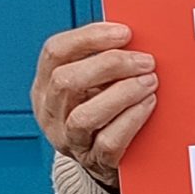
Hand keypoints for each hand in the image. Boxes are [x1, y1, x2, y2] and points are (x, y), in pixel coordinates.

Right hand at [32, 20, 157, 189]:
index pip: (55, 52)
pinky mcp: (92, 161)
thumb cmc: (102, 110)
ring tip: (149, 83)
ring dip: (122, 94)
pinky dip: (131, 120)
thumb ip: (103, 60)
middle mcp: (50, 112)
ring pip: (84, 116)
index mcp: (45, 85)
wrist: (102, 161)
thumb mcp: (92, 83)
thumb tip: (133, 34)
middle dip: (110, 65)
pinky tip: (148, 104)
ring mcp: (68, 139)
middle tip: (145, 61)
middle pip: (66, 81)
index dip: (90, 37)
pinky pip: (108, 142)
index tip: (125, 32)